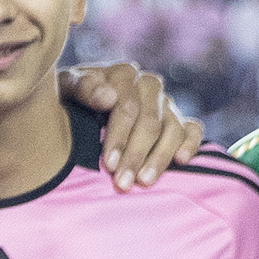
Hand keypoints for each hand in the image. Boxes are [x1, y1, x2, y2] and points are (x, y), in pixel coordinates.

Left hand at [66, 61, 207, 188]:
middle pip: (150, 122)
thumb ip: (82, 87)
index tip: (108, 164)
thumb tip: (108, 98)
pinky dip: (191, 144)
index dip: (119, 137)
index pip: (128, 106)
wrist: (76, 108)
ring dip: (160, 158)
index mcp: (122, 75)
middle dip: (136, 155)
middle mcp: (148, 85)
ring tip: (144, 182)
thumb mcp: (65, 90)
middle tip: (122, 183)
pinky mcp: (178, 119)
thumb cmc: (68, 101)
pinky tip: (180, 161)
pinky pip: (193, 130)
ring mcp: (165, 103)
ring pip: (172, 129)